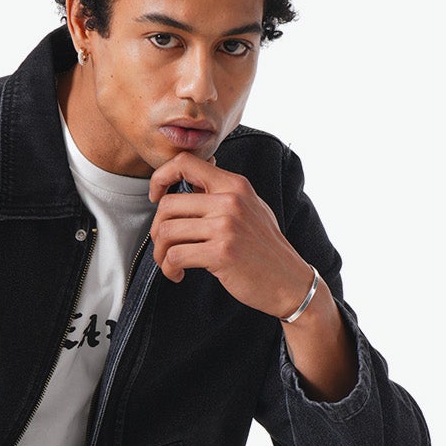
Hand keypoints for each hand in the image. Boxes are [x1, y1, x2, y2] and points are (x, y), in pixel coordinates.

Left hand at [148, 151, 313, 319]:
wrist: (290, 282)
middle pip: (168, 204)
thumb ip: (225, 192)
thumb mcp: (252, 208)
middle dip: (157, 229)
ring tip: (170, 264)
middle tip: (164, 246)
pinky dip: (169, 269)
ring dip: (160, 253)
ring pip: (166, 231)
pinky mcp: (221, 253)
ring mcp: (226, 226)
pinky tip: (178, 275)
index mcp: (235, 185)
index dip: (161, 177)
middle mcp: (230, 200)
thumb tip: (197, 177)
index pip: (185, 163)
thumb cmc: (267, 249)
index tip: (155, 196)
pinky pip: (175, 256)